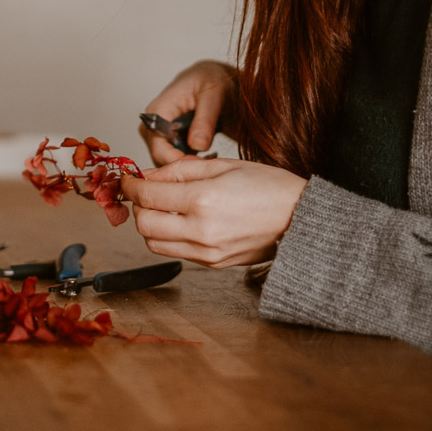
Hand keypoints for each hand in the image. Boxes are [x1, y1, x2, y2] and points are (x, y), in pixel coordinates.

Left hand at [118, 156, 307, 267]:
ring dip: (150, 224)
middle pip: (144, 224)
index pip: (146, 196)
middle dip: (138, 206)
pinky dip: (169, 237)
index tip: (127, 179)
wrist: (304, 220)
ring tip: (164, 207)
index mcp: (203, 200)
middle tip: (146, 192)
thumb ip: (178, 170)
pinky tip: (182, 220)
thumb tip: (147, 175)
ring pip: (154, 243)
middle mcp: (201, 230)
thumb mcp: (222, 166)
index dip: (130, 185)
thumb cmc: (269, 187)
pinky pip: (176, 252)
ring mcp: (207, 252)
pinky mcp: (213, 264)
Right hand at [139, 59, 238, 164]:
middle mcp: (152, 124)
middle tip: (212, 166)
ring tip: (212, 159)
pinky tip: (208, 156)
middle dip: (184, 167)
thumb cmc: (212, 82)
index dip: (178, 161)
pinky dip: (190, 163)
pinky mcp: (167, 140)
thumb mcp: (215, 96)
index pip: (158, 147)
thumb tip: (197, 145)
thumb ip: (205, 120)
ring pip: (165, 162)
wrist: (214, 80)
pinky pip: (173, 160)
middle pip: (159, 158)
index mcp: (158, 110)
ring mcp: (158, 134)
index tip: (203, 166)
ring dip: (188, 165)